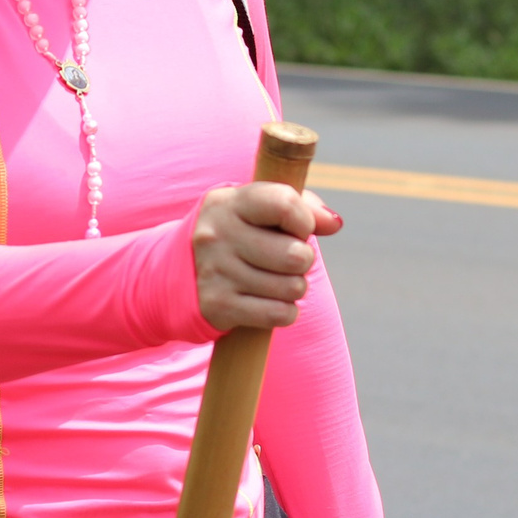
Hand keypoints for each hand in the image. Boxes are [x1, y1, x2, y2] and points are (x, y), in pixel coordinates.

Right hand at [192, 182, 342, 331]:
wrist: (184, 271)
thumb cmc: (240, 232)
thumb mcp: (260, 209)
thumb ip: (302, 206)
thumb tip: (333, 223)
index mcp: (228, 202)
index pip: (284, 204)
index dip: (304, 221)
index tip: (298, 229)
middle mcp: (215, 235)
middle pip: (295, 255)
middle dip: (303, 260)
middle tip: (289, 260)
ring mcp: (214, 271)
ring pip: (291, 288)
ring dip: (294, 287)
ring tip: (276, 280)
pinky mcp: (218, 306)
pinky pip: (279, 314)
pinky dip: (285, 311)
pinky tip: (271, 301)